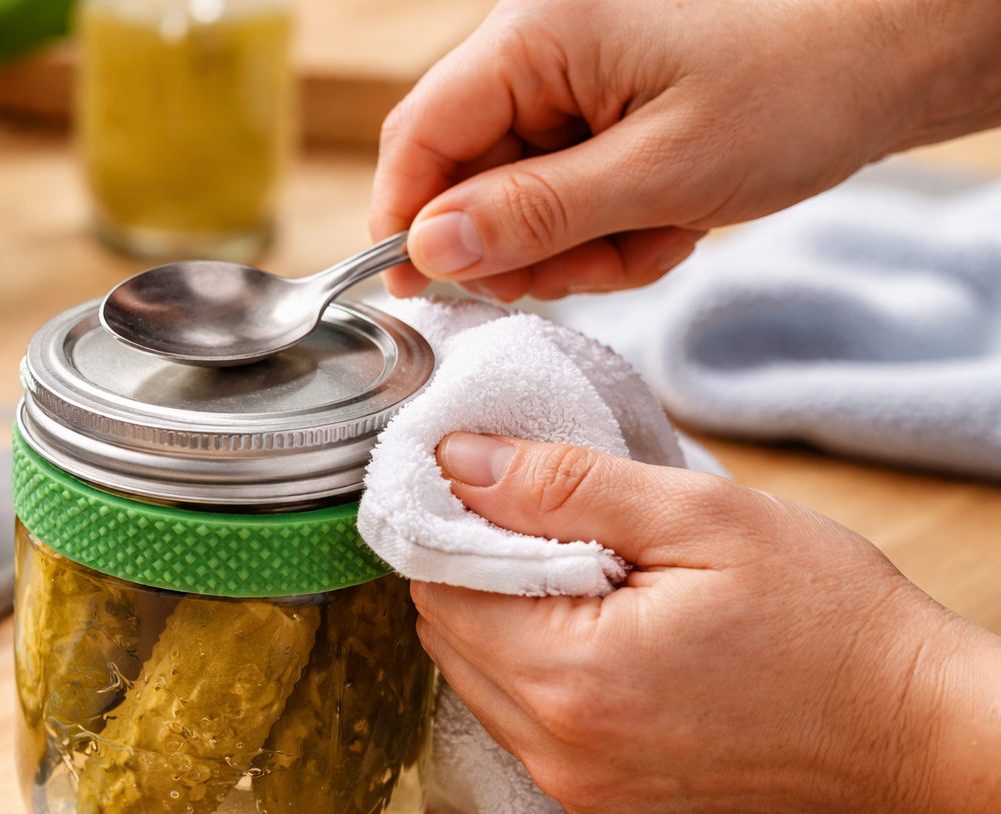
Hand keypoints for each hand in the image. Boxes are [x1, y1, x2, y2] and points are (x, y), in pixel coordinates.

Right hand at [370, 0, 1000, 301]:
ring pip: (518, 197)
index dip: (407, 218)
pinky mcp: (604, 110)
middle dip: (519, 244)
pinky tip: (669, 224)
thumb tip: (431, 249)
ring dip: (576, 245)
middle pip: (466, 173)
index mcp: (536, 34)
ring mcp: (574, 81)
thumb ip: (532, 216)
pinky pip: (568, 193)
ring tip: (654, 239)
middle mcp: (541, 49)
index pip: (421, 133)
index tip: (418, 291)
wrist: (894, 58)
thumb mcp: (657, 172)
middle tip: (583, 272)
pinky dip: (611, 228)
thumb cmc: (795, 89)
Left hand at [416, 432, 1000, 813]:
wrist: (913, 733)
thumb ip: (561, 486)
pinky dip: (535, 667)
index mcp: (571, 680)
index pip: (437, 589)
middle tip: (555, 523)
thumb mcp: (697, 518)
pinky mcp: (597, 801)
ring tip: (592, 576)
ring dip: (504, 619)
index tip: (501, 485)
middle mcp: (556, 751)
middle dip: (475, 570)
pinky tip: (601, 629)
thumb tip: (456, 460)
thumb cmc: (829, 621)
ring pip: (478, 679)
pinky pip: (521, 721)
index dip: (453, 525)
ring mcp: (575, 786)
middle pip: (448, 637)